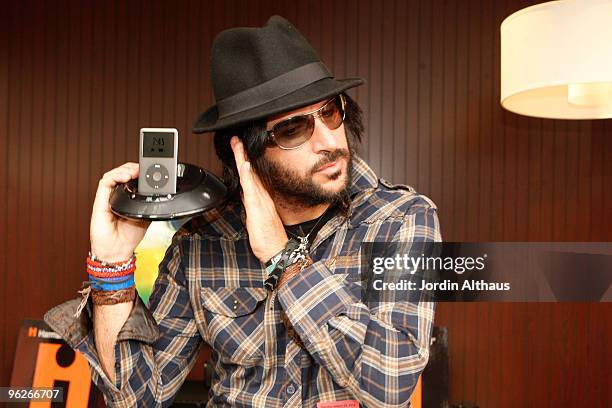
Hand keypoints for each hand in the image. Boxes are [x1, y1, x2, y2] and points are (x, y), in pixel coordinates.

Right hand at [90, 162, 150, 261]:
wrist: (117, 251)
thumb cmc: (128, 237)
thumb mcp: (146, 217)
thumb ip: (150, 205)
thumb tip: (161, 196)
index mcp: (125, 199)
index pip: (129, 179)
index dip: (137, 171)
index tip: (147, 169)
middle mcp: (114, 196)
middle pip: (120, 173)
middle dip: (132, 167)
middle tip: (142, 168)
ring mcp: (106, 198)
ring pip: (112, 175)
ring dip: (124, 169)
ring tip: (135, 171)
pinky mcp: (99, 202)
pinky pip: (105, 183)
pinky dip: (115, 176)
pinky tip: (125, 176)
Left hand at [230, 136, 287, 262]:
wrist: (277, 251)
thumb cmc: (268, 238)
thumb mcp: (256, 219)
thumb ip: (251, 205)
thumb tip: (245, 195)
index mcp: (261, 198)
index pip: (251, 175)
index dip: (244, 161)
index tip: (239, 149)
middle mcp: (261, 196)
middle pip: (250, 170)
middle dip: (242, 154)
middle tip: (236, 139)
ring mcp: (260, 200)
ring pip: (249, 175)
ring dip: (243, 159)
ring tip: (238, 145)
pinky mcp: (257, 207)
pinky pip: (251, 188)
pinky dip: (247, 175)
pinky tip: (244, 165)